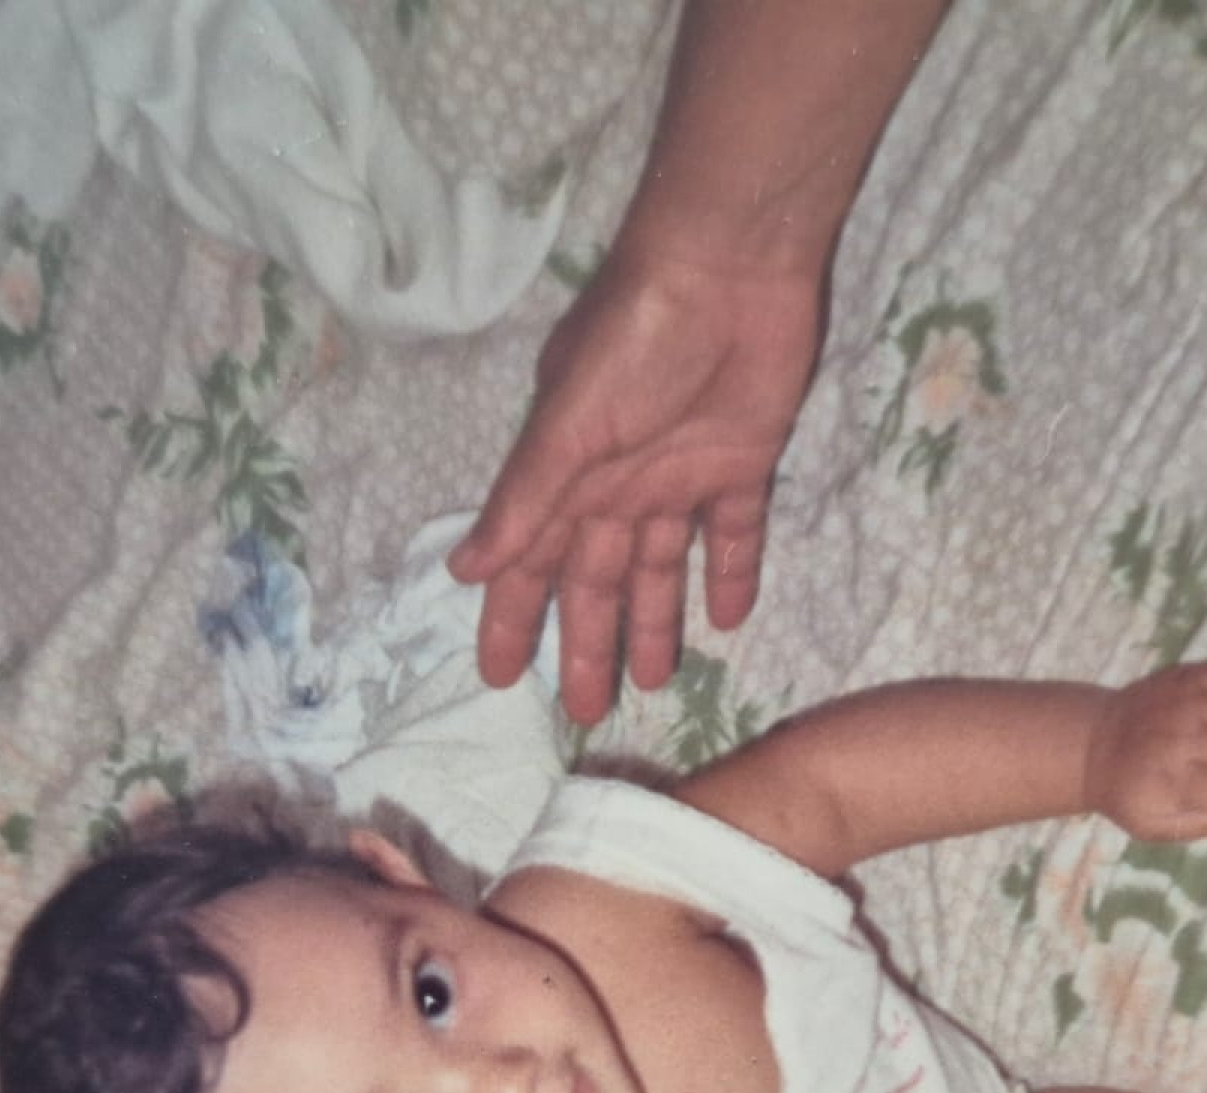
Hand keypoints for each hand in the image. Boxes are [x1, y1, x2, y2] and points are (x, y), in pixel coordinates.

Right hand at [449, 244, 822, 724]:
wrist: (729, 268)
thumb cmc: (633, 339)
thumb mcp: (567, 426)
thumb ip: (525, 501)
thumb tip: (465, 570)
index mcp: (567, 477)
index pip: (530, 566)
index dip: (511, 620)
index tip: (497, 679)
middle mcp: (617, 485)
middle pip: (597, 582)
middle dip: (587, 643)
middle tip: (585, 710)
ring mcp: (679, 476)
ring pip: (661, 569)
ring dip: (656, 623)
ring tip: (656, 683)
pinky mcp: (741, 463)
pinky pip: (734, 533)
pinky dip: (731, 574)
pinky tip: (729, 620)